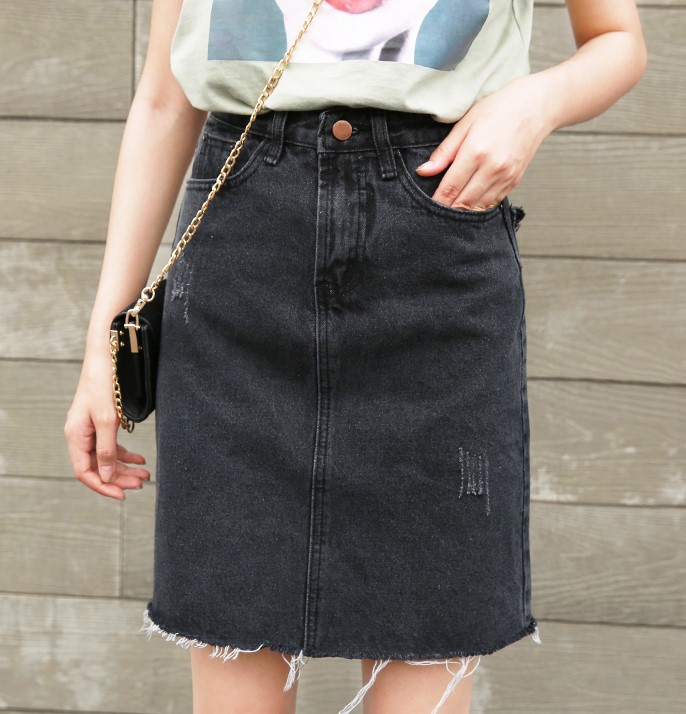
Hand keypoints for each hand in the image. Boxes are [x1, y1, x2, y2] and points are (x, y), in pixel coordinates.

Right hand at [64, 350, 149, 498]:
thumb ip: (105, 449)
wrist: (106, 357)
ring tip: (145, 475)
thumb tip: (104, 476)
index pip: (85, 472)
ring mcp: (91, 429)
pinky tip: (140, 459)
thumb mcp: (107, 420)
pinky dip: (126, 454)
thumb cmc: (103, 385)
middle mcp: (81, 435)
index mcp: (76, 437)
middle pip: (98, 466)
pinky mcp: (102, 422)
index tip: (123, 495)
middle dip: (119, 477)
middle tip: (142, 484)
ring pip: (107, 457)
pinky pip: (112, 445)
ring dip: (125, 467)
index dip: (103, 486)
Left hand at [416, 74, 553, 210]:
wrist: (536, 106)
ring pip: (478, 207)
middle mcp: (492, 168)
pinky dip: (478, 206)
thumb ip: (444, 152)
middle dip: (446, 210)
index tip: (426, 207)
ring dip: (462, 212)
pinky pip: (492, 203)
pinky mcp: (514, 181)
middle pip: (463, 202)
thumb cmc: (499, 109)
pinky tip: (469, 203)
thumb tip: (423, 172)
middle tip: (434, 212)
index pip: (450, 188)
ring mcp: (505, 176)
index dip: (436, 201)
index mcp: (476, 152)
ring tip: (449, 210)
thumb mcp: (465, 124)